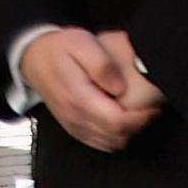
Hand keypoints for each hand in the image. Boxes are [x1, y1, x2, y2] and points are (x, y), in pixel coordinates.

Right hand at [21, 26, 159, 151]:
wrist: (34, 59)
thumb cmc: (60, 48)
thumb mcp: (82, 43)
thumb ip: (102, 65)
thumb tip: (120, 88)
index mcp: (79, 98)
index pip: (117, 122)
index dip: (140, 118)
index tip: (154, 106)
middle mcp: (76, 117)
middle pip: (116, 136)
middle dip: (139, 125)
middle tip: (152, 109)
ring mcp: (74, 126)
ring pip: (110, 143)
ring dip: (129, 133)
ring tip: (141, 114)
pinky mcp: (75, 129)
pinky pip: (101, 144)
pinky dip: (117, 137)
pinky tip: (125, 122)